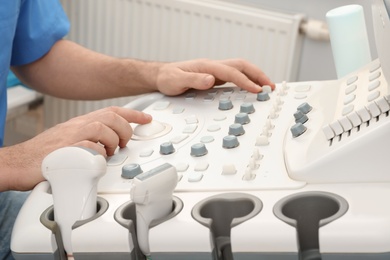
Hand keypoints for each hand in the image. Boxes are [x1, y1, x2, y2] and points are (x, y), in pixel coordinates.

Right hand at [1, 107, 151, 190]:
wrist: (19, 162)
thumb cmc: (44, 155)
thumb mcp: (71, 140)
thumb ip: (90, 139)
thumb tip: (110, 146)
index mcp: (80, 122)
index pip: (112, 111)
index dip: (132, 114)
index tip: (146, 119)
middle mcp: (77, 125)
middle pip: (111, 117)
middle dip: (125, 130)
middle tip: (124, 144)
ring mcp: (72, 136)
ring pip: (103, 128)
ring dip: (112, 142)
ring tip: (108, 153)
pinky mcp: (67, 150)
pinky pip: (91, 147)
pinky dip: (98, 154)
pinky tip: (95, 161)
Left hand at [155, 58, 274, 95]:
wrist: (162, 76)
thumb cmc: (168, 78)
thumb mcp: (176, 80)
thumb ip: (194, 80)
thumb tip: (211, 80)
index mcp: (207, 66)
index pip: (231, 72)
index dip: (245, 81)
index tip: (256, 89)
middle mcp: (213, 67)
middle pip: (242, 66)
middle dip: (258, 75)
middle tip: (270, 86)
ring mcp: (215, 71)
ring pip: (241, 70)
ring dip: (255, 76)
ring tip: (267, 87)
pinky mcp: (215, 77)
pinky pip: (236, 76)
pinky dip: (247, 81)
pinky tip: (251, 88)